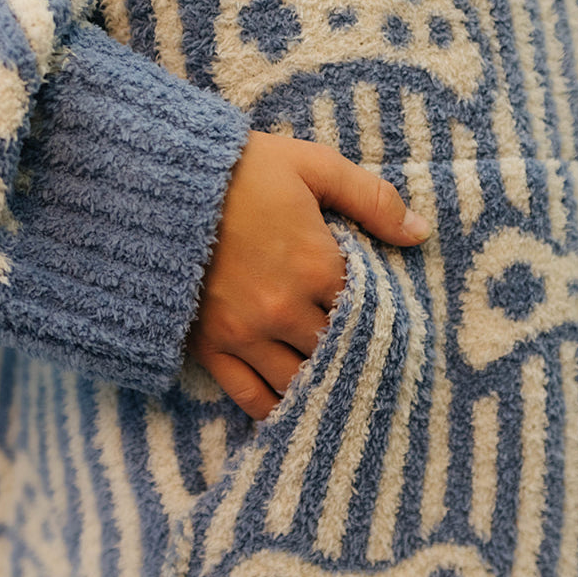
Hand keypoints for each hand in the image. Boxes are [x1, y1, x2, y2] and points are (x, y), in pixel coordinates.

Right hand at [185, 130, 431, 419]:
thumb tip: (421, 232)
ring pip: (298, 380)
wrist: (156, 183)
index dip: (381, 316)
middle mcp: (284, 309)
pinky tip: (291, 411)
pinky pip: (250, 395)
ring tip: (335, 389)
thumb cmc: (239, 170)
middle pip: (335, 350)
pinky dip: (274, 409)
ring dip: (318, 385)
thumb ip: (371, 199)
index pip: (367, 310)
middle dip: (351, 354)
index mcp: (317, 266)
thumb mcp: (312, 166)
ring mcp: (246, 334)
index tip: (389, 322)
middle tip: (369, 363)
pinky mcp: (210, 347)